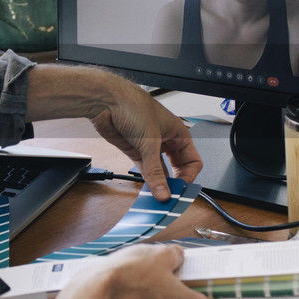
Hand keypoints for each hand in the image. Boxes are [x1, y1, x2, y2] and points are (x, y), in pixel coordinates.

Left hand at [89, 77, 201, 200]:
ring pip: (161, 171)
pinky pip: (146, 171)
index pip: (192, 162)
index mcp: (178, 133)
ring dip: (160, 184)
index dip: (188, 177)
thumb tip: (164, 191)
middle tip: (170, 197)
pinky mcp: (135, 151)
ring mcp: (150, 147)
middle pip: (178, 169)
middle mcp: (166, 141)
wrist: (106, 101)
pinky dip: (147, 181)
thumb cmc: (133, 106)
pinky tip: (147, 190)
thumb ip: (156, 170)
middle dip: (175, 183)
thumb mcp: (150, 142)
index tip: (179, 190)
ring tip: (158, 198)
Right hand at [89, 243, 237, 298]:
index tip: (227, 286)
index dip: (230, 298)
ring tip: (157, 269)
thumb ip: (176, 255)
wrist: (94, 294)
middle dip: (193, 285)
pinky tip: (142, 277)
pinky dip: (155, 293)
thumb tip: (176, 257)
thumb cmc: (128, 278)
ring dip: (172, 288)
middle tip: (186, 267)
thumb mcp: (159, 254)